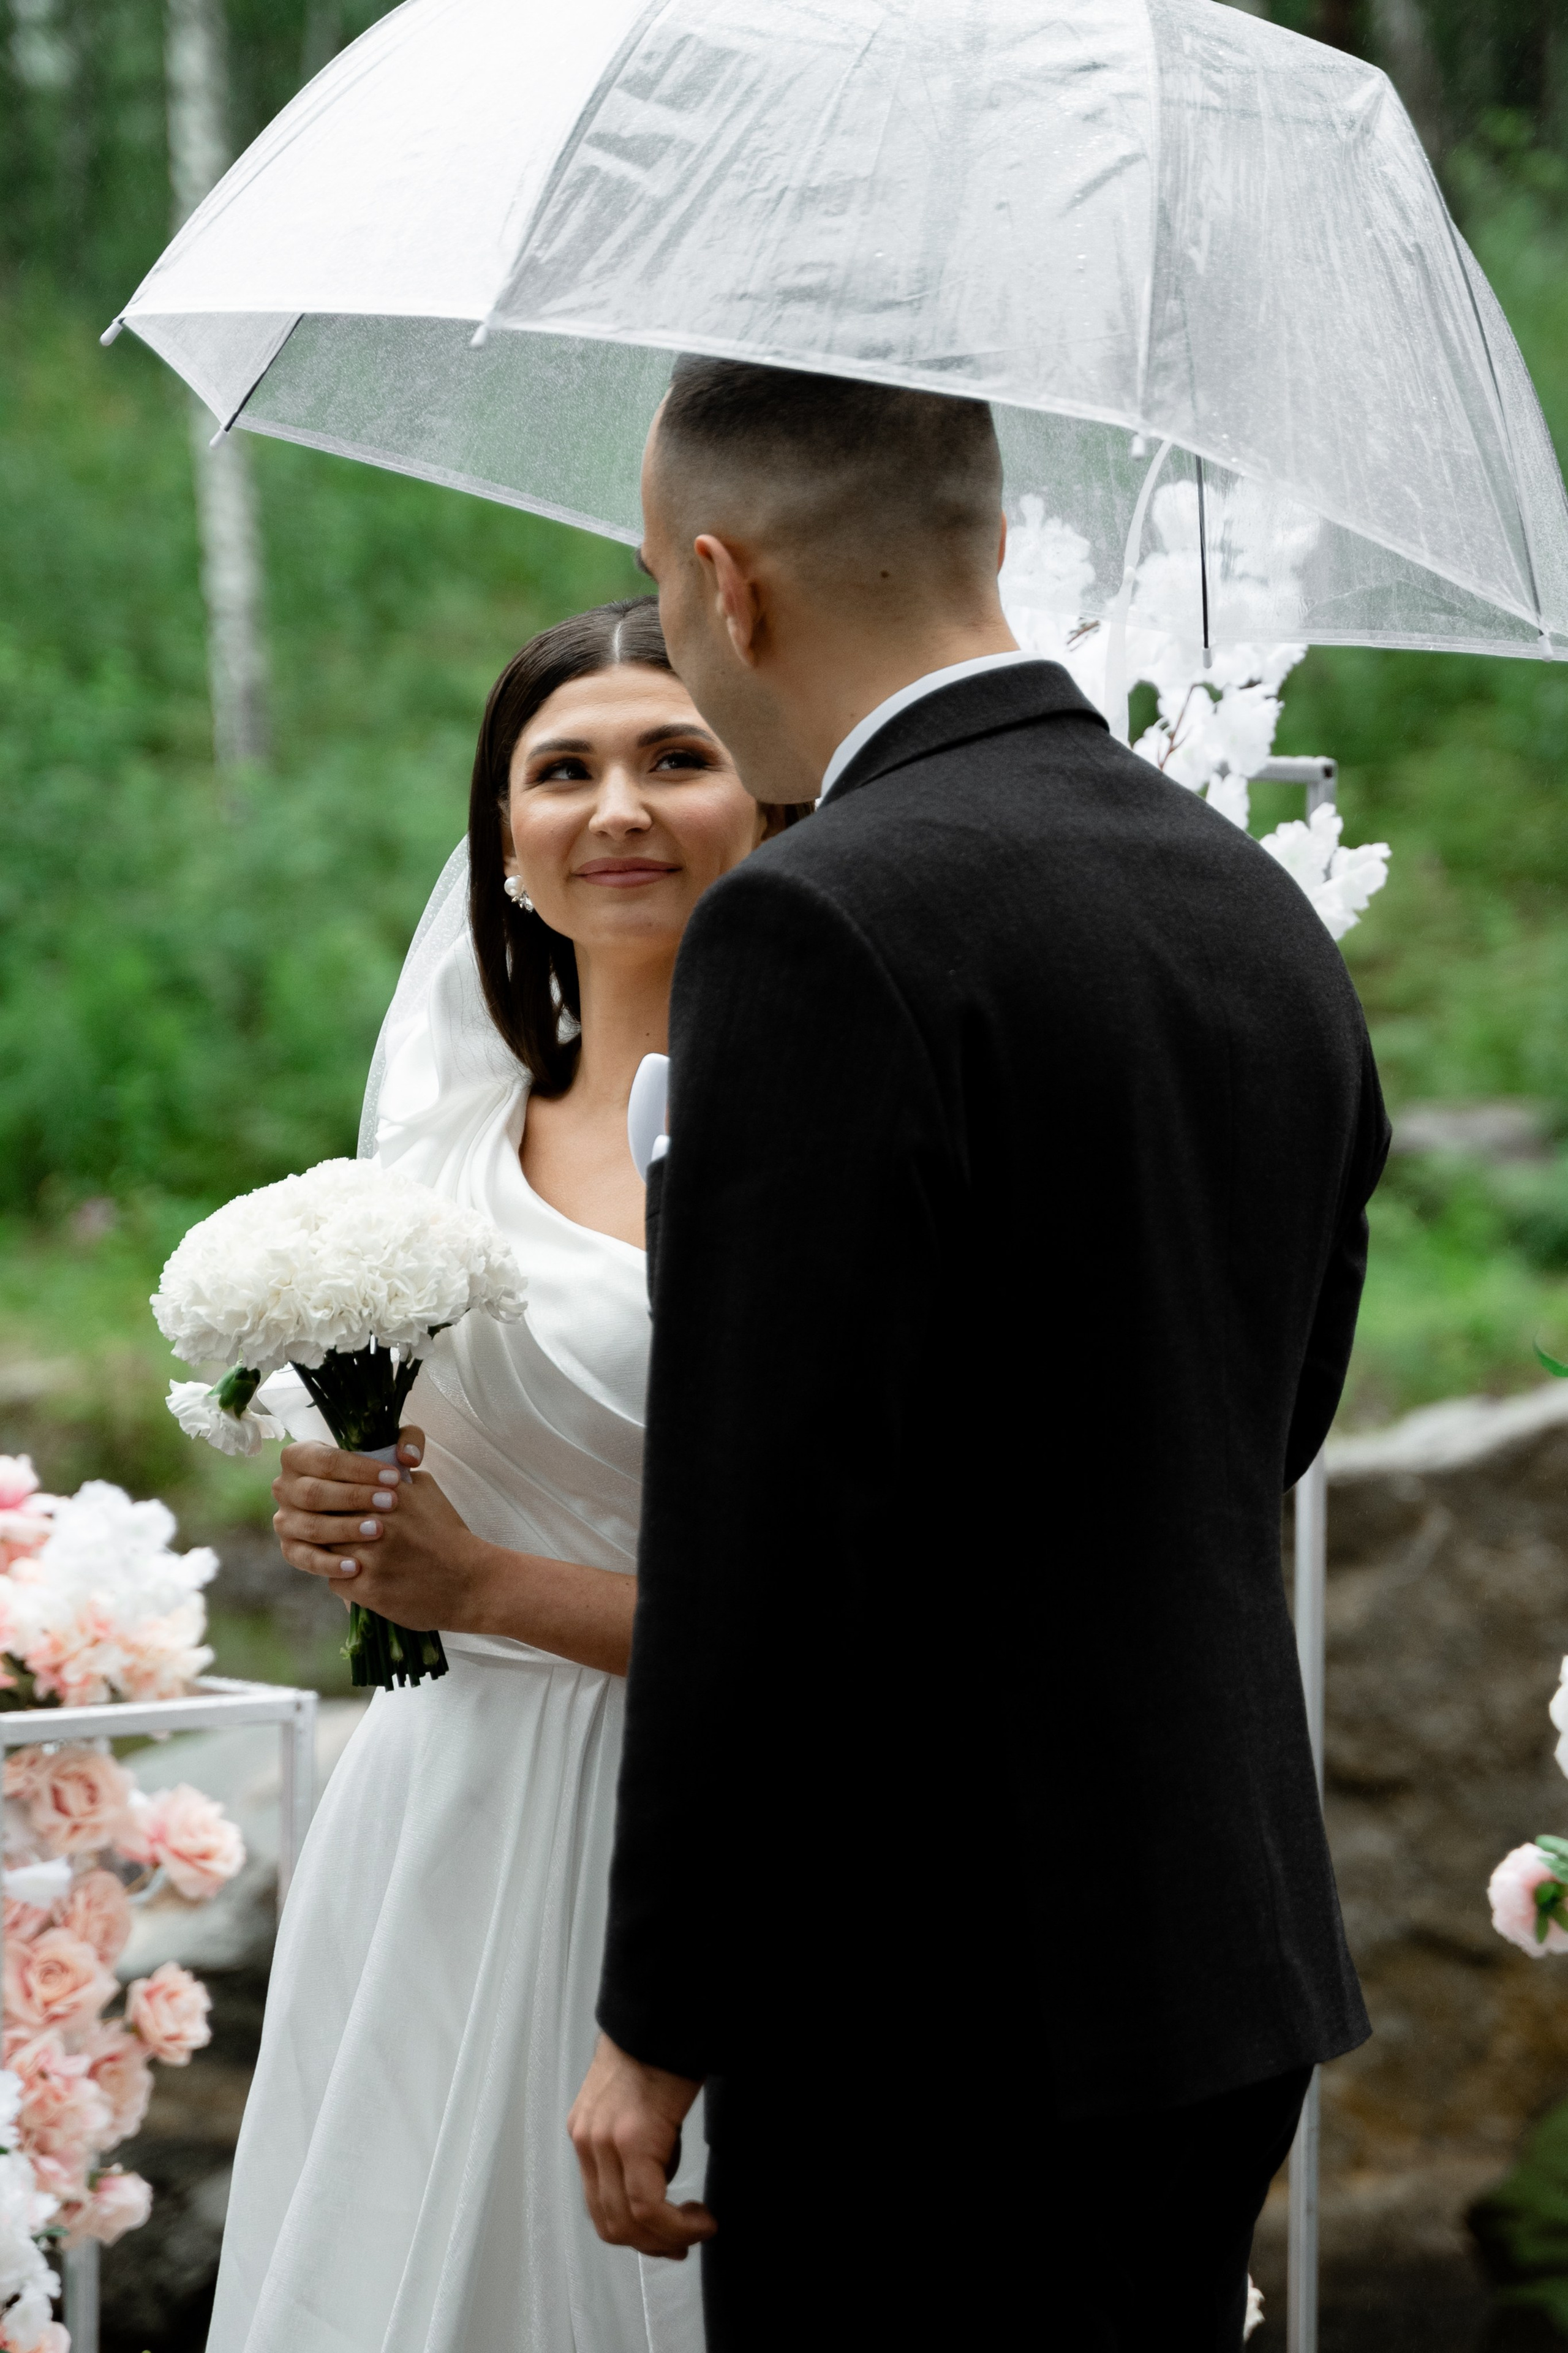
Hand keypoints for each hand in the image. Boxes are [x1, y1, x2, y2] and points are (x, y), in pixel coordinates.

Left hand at [272, 1426, 482, 1626]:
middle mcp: (376, 1524)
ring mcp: (370, 1558)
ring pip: (325, 1550)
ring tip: (342, 1553)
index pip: (339, 1487)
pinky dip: (342, 1579)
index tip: (333, 1503)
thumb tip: (372, 1469)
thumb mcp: (428, 1491)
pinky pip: (334, 1581)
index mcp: (389, 1495)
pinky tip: (357, 1576)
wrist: (469, 1582)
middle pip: (327, 1518)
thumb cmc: (449, 1535)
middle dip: (327, 1524)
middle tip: (330, 1529)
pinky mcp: (368, 1589)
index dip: (332, 1497)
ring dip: (331, 1552)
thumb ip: (397, 1478)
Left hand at [568, 2033, 710, 2259]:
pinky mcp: (630, 2139)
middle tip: (684, 2243)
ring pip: (628, 2221)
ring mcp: (603, 2142)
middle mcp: (586, 2141)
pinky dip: (675, 2224)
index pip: (600, 2208)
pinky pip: (646, 2205)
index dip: (635, 2235)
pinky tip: (699, 2218)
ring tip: (698, 2228)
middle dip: (651, 2244)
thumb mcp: (635, 2108)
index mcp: (584, 2134)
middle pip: (610, 2223)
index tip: (667, 2240)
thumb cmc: (657, 2054)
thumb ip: (635, 2148)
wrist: (662, 2017)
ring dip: (667, 2238)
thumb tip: (659, 2190)